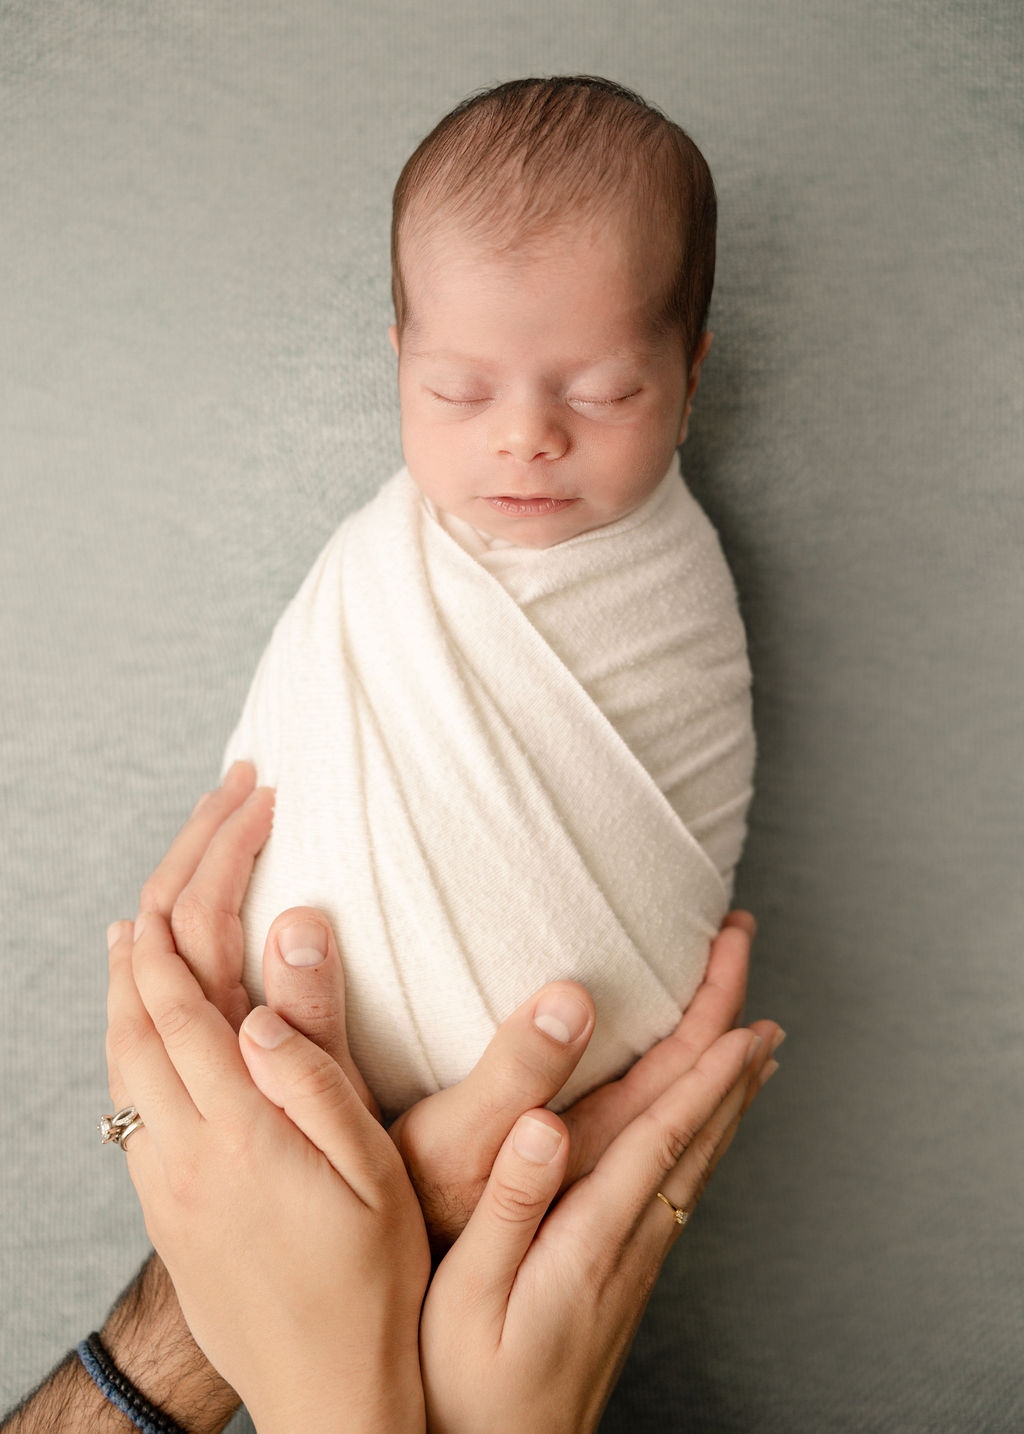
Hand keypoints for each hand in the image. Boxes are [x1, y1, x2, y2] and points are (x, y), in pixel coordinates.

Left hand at [106, 823, 428, 1433]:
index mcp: (227, 1116)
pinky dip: (138, 989)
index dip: (215, 868)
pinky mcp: (159, 1180)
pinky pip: (125, 1056)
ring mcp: (155, 1157)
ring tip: (188, 864)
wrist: (322, 1391)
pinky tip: (159, 977)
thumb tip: (284, 950)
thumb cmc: (367, 1281)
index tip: (256, 801)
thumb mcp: (371, 1169)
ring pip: (120, 1014)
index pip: (190, 959)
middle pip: (142, 970)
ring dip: (149, 927)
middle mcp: (170, 1129)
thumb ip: (316, 1059)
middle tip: (229, 799)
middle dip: (181, 868)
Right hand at [420, 1018, 780, 1433]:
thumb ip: (508, 1207)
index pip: (664, 1141)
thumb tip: (547, 1123)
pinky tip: (706, 1135)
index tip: (741, 1023)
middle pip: (699, 1145)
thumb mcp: (467, 1296)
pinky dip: (707, 1144)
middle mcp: (629, 1250)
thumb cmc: (464, 1388)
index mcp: (591, 1242)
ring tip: (758, 1058)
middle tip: (768, 1016)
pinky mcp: (623, 1281)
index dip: (705, 1077)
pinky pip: (683, 1190)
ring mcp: (633, 1268)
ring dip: (732, 1105)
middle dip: (734, 1071)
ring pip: (699, 1169)